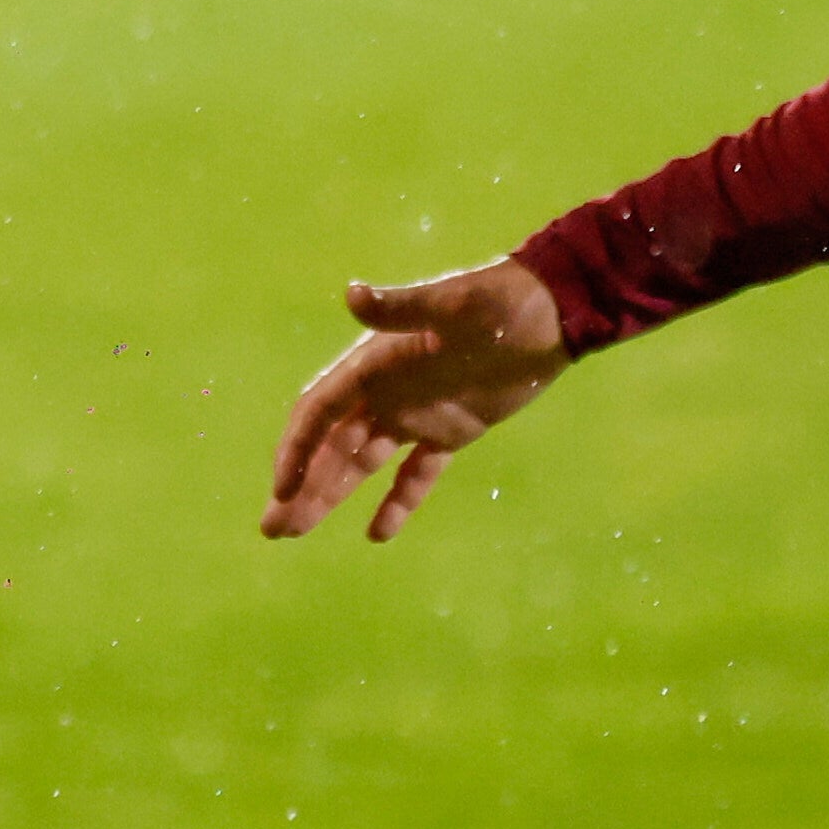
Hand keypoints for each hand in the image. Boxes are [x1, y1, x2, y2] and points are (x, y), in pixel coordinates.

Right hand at [264, 262, 568, 544]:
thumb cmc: (501, 301)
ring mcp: (415, 415)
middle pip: (330, 446)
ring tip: (297, 531)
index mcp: (374, 363)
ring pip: (361, 463)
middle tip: (274, 529)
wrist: (554, 312)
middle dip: (301, 486)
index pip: (320, 412)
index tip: (282, 489)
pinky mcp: (449, 433)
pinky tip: (377, 534)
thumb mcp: (451, 304)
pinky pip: (415, 474)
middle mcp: (384, 392)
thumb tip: (352, 294)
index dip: (297, 450)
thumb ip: (400, 308)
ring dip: (330, 495)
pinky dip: (397, 502)